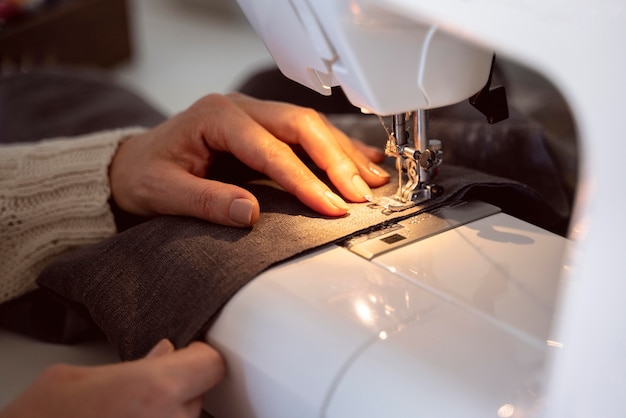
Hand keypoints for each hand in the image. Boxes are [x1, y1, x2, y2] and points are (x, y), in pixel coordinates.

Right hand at [0, 340, 223, 417]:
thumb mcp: (75, 379)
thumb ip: (131, 365)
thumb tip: (163, 353)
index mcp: (154, 390)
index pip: (211, 364)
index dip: (198, 357)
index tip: (187, 356)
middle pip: (199, 397)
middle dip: (178, 389)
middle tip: (145, 390)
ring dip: (166, 415)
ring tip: (128, 415)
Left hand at [110, 93, 389, 226]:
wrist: (135, 164)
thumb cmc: (145, 175)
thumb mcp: (162, 192)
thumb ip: (204, 201)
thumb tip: (248, 213)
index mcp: (216, 117)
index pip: (271, 149)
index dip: (304, 179)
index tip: (330, 206)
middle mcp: (241, 109)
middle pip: (301, 126)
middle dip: (336, 161)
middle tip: (361, 194)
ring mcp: (255, 115)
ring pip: (311, 126)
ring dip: (344, 153)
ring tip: (373, 180)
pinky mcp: (265, 127)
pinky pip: (308, 133)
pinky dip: (338, 148)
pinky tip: (363, 161)